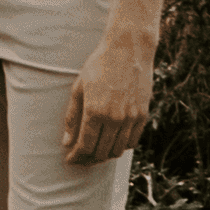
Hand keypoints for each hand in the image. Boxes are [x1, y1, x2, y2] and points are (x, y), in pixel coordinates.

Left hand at [60, 27, 160, 168]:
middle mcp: (114, 118)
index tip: (70, 159)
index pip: (85, 146)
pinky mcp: (142, 115)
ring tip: (96, 151)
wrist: (128, 50)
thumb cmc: (99, 65)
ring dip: (105, 155)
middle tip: (81, 157)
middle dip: (88, 159)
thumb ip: (72, 117)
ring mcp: (130, 118)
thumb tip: (66, 141)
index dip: (76, 156)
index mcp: (94, 111)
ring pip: (117, 150)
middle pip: (100, 152)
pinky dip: (121, 146)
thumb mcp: (79, 88)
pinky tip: (113, 141)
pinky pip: (132, 141)